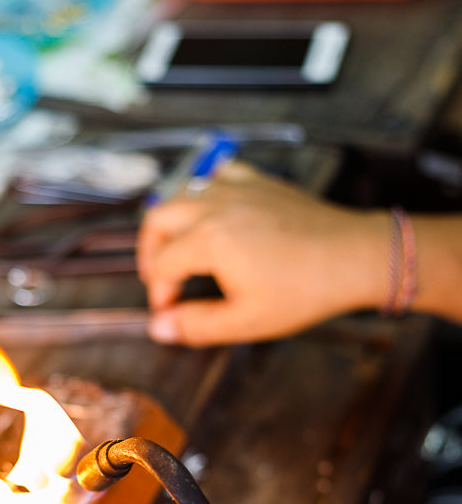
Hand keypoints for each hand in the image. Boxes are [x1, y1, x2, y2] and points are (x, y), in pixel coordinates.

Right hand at [137, 161, 388, 346]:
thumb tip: (159, 328)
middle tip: (160, 277)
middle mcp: (216, 207)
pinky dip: (205, 191)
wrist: (353, 257)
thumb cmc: (306, 289)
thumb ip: (197, 325)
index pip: (161, 265)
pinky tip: (211, 210)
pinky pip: (218, 174)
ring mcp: (237, 188)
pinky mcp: (259, 181)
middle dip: (151, 250)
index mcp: (209, 241)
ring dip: (172, 219)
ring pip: (182, 192)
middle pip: (158, 219)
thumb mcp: (247, 321)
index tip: (168, 310)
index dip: (158, 292)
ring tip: (179, 247)